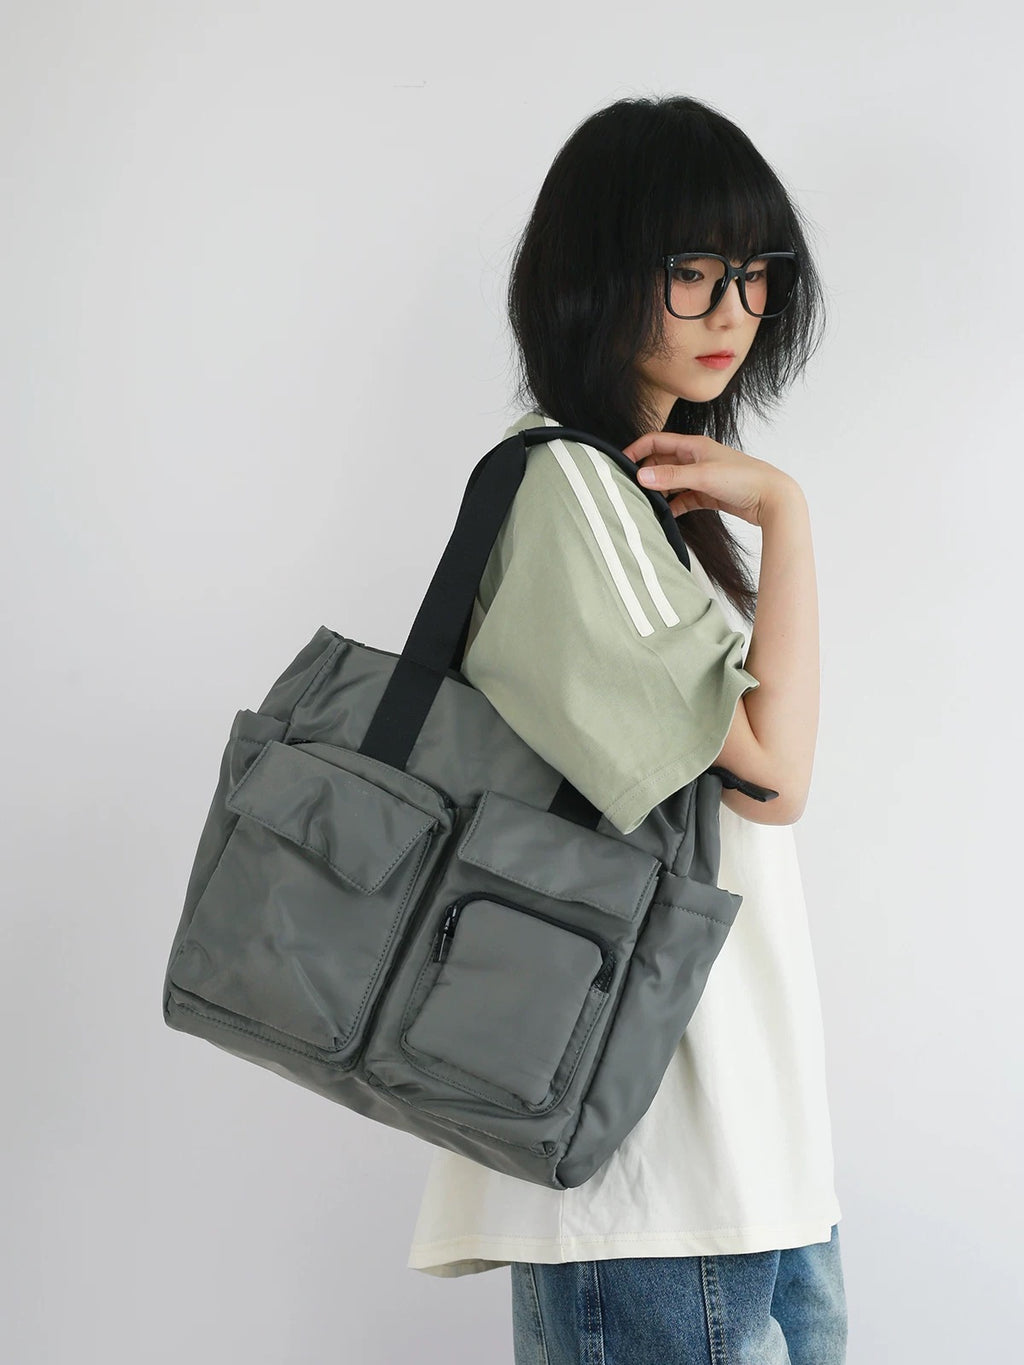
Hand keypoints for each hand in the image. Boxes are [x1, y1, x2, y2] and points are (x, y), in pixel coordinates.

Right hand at [621, 431, 795, 528]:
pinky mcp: (708, 494)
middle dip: (646, 473)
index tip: (620, 464)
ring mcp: (702, 477)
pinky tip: (667, 515)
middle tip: (630, 489)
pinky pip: (684, 499)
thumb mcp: (702, 475)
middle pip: (662, 462)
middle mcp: (696, 459)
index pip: (656, 442)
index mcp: (694, 446)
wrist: (773, 498)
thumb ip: (670, 476)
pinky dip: (674, 506)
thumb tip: (640, 476)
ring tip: (646, 503)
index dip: (637, 450)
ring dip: (659, 491)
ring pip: (671, 482)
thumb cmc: (743, 479)